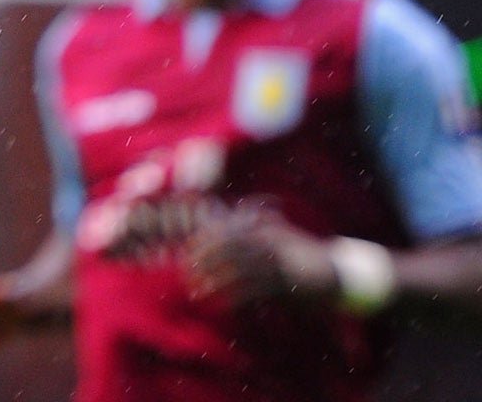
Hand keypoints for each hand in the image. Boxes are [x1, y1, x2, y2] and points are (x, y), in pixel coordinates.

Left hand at [182, 203, 339, 307]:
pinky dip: (236, 296)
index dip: (205, 240)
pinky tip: (222, 303)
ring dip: (215, 280)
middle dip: (205, 259)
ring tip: (197, 290)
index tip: (186, 251)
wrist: (339, 272)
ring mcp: (280, 261)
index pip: (227, 230)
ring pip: (239, 268)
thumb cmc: (302, 254)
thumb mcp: (278, 235)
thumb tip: (229, 223)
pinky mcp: (288, 283)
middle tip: (185, 271)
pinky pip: (256, 289)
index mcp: (265, 228)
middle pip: (229, 247)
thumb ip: (255, 227)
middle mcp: (271, 241)